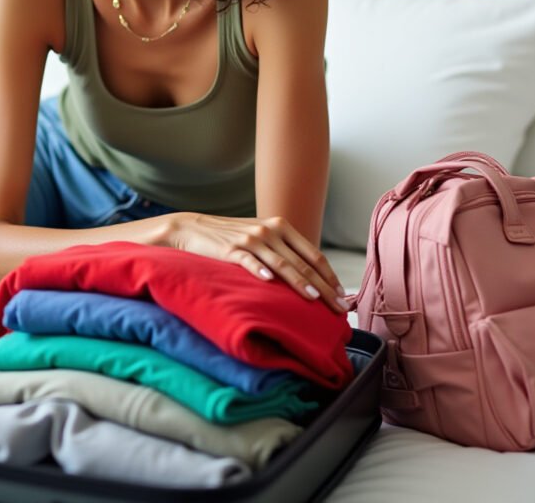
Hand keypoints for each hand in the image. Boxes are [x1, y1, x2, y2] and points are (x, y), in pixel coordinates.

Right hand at [163, 212, 349, 312]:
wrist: (191, 228)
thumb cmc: (230, 237)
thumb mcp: (261, 236)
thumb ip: (284, 250)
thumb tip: (311, 276)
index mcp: (281, 226)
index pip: (314, 255)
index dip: (331, 276)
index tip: (343, 296)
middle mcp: (270, 231)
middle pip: (303, 263)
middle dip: (324, 287)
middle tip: (339, 308)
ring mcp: (250, 239)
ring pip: (281, 264)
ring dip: (300, 282)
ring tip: (315, 299)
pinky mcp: (230, 249)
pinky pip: (249, 261)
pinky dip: (260, 271)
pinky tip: (269, 282)